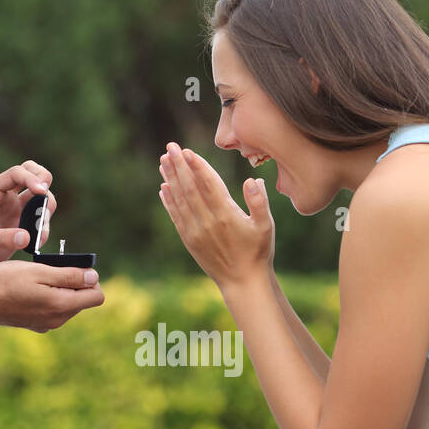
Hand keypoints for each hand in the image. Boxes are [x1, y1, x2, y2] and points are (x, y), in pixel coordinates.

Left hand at [0, 161, 58, 286]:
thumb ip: (1, 238)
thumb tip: (27, 236)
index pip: (16, 173)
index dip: (31, 178)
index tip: (41, 191)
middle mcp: (4, 197)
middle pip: (31, 174)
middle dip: (44, 182)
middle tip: (46, 199)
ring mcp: (14, 210)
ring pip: (39, 197)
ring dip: (46, 209)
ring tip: (40, 231)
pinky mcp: (20, 225)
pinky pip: (39, 219)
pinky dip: (44, 227)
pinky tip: (37, 241)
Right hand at [0, 260, 103, 332]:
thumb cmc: (6, 281)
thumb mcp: (39, 271)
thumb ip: (69, 275)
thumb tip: (94, 277)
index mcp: (61, 305)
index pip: (96, 296)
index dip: (90, 279)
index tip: (72, 268)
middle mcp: (57, 319)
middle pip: (83, 300)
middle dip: (74, 283)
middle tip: (51, 270)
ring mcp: (46, 325)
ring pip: (68, 305)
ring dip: (60, 290)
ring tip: (37, 279)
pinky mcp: (36, 325)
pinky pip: (53, 310)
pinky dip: (49, 298)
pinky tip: (30, 291)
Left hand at [157, 142, 273, 288]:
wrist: (242, 282)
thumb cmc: (258, 252)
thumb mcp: (265, 226)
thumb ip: (259, 202)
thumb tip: (253, 180)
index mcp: (226, 214)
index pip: (208, 184)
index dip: (197, 166)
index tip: (187, 151)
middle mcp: (207, 221)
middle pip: (190, 188)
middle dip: (179, 166)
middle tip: (170, 147)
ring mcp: (195, 231)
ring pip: (180, 200)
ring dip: (170, 179)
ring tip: (163, 161)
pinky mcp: (189, 240)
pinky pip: (176, 216)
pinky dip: (168, 201)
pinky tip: (163, 187)